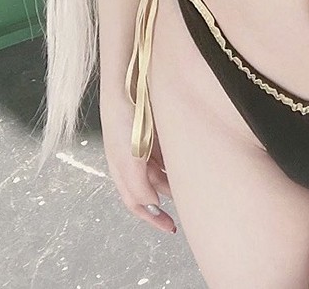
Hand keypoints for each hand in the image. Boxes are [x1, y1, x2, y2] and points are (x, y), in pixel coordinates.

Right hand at [100, 93, 176, 234]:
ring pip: (158, 172)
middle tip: (183, 213)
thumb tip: (151, 204)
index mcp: (121, 167)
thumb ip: (137, 184)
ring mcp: (140, 144)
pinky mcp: (150, 130)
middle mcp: (129, 158)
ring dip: (170, 183)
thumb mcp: (127, 156)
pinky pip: (162, 154)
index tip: (170, 228)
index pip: (136, 201)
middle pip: (148, 189)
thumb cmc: (122, 117)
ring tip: (187, 186)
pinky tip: (184, 163)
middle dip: (163, 203)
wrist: (126, 79)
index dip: (152, 217)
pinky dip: (172, 163)